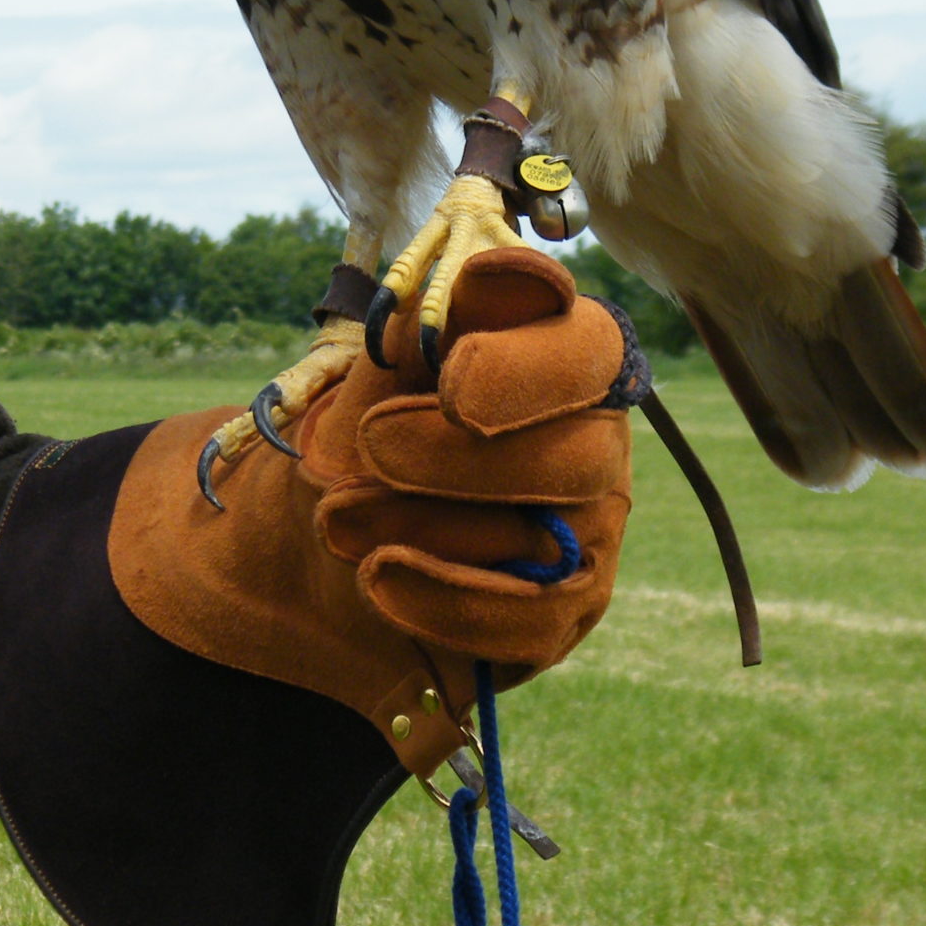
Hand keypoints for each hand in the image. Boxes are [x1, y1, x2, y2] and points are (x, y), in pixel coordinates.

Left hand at [107, 246, 642, 775]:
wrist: (330, 558)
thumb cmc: (358, 447)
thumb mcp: (359, 388)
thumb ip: (402, 348)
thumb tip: (436, 311)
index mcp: (553, 357)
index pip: (584, 346)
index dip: (530, 361)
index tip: (454, 369)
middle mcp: (595, 434)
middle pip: (584, 448)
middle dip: (464, 455)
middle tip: (372, 448)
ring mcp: (592, 522)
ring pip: (554, 532)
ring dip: (432, 525)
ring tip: (339, 522)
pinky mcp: (570, 603)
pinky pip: (534, 614)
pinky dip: (450, 600)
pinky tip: (381, 578)